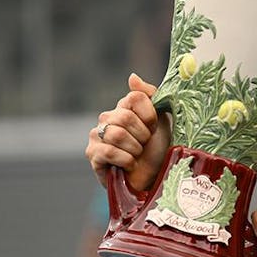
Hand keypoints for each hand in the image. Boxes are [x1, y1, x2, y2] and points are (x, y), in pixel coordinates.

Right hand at [84, 73, 170, 191]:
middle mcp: (107, 117)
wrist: (153, 179)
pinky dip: (126, 160)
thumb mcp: (163, 120)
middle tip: (145, 145)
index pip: (135, 98)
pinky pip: (109, 152)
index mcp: (125, 107)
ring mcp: (97, 135)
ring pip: (116, 134)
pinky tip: (129, 165)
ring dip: (134, 149)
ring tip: (137, 156)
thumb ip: (151, 96)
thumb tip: (132, 77)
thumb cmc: (159, 150)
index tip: (154, 129)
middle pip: (125, 116)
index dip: (149, 116)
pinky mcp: (92, 154)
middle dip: (142, 135)